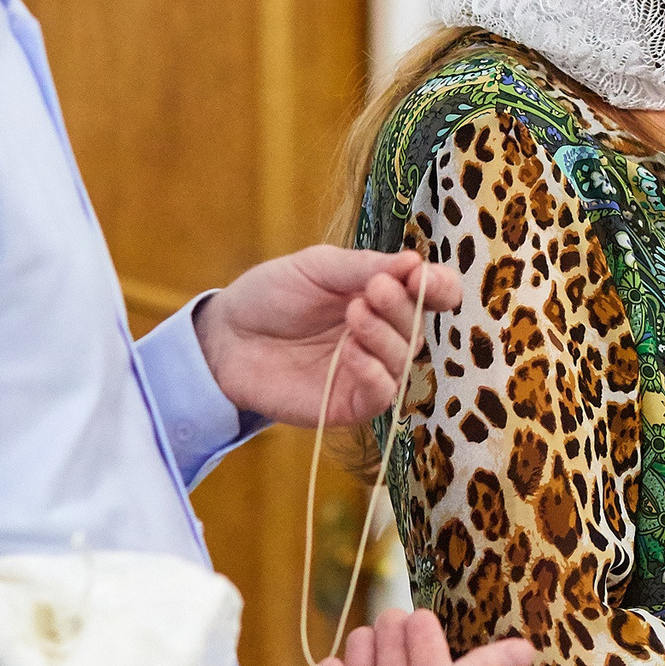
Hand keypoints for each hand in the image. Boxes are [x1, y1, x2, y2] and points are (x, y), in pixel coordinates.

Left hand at [196, 246, 465, 427]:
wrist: (225, 336)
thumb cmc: (271, 295)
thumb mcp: (318, 267)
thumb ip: (365, 266)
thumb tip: (416, 262)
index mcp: (382, 297)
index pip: (431, 295)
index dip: (439, 287)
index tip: (424, 278)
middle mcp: (383, 335)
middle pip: (419, 326)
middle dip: (403, 307)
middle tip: (374, 290)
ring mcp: (368, 370)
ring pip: (405, 360)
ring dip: (386, 335)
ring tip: (353, 314)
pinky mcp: (349, 403)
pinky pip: (382, 394)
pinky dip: (375, 372)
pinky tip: (352, 352)